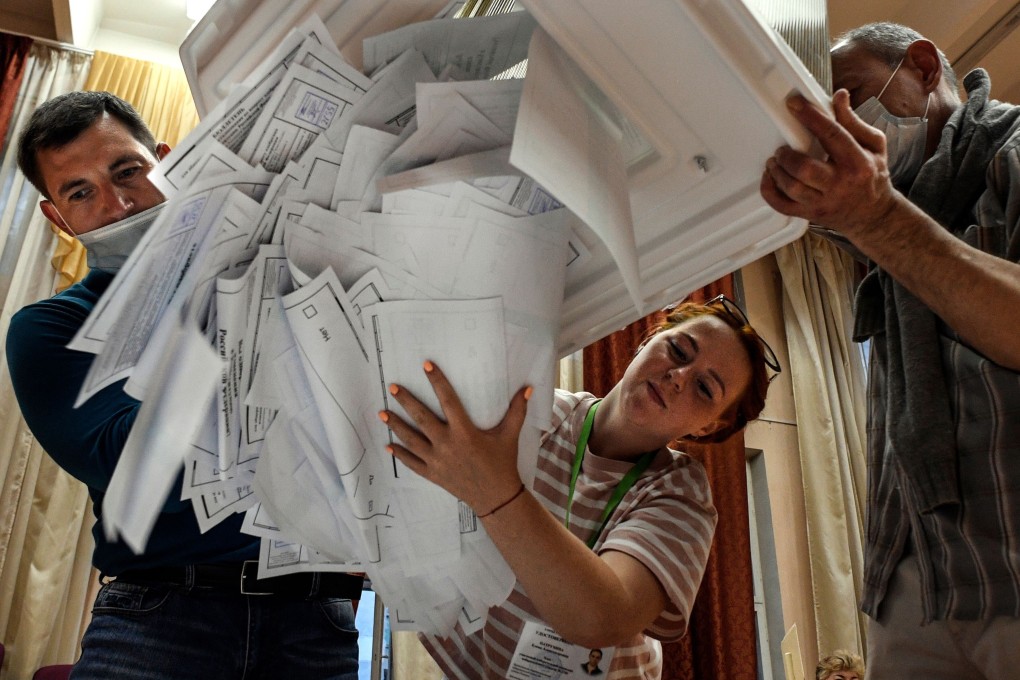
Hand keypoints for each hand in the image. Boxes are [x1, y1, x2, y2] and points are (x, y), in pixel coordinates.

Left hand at [379, 361, 530, 514]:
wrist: (496, 497)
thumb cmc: (503, 463)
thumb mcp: (510, 436)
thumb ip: (517, 411)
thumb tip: (527, 388)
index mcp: (465, 432)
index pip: (448, 400)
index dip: (437, 381)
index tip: (426, 366)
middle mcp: (447, 445)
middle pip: (421, 419)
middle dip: (406, 402)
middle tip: (392, 388)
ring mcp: (437, 461)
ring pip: (411, 440)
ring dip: (395, 426)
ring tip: (382, 413)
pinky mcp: (433, 474)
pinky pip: (411, 463)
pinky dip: (399, 454)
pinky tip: (388, 445)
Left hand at [761, 90, 904, 240]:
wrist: (873, 215)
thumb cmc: (872, 175)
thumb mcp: (873, 145)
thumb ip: (853, 121)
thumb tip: (839, 96)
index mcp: (858, 163)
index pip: (832, 135)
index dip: (810, 117)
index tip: (794, 104)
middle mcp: (840, 185)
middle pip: (805, 169)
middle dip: (788, 155)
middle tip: (783, 148)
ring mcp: (824, 202)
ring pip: (792, 188)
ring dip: (777, 171)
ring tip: (775, 161)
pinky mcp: (811, 214)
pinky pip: (782, 206)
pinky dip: (769, 191)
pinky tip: (770, 177)